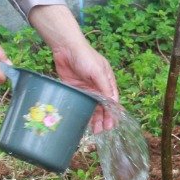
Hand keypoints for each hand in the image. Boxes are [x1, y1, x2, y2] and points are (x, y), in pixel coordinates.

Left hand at [28, 5, 119, 133]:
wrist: (65, 48)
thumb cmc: (85, 57)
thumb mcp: (97, 71)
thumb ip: (105, 87)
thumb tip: (113, 103)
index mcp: (107, 81)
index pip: (112, 100)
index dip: (113, 112)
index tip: (113, 124)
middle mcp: (98, 86)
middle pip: (103, 106)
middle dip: (104, 119)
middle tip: (103, 131)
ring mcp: (86, 89)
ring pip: (92, 107)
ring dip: (95, 119)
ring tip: (95, 131)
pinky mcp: (75, 90)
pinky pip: (81, 104)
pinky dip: (83, 113)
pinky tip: (84, 122)